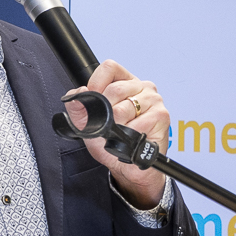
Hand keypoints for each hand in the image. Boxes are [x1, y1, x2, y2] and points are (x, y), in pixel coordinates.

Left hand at [61, 59, 169, 210]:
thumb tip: (75, 94)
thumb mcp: (89, 125)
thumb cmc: (112, 144)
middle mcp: (142, 88)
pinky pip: (137, 123)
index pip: (110, 68)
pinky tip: (132, 138)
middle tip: (109, 125)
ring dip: (117, 126)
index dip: (97, 83)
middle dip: (106, 112)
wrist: (129, 167)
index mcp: (125, 83)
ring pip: (124, 108)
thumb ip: (78, 109)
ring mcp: (153, 100)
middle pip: (116, 88)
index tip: (94, 99)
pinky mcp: (161, 115)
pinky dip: (130, 134)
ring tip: (121, 133)